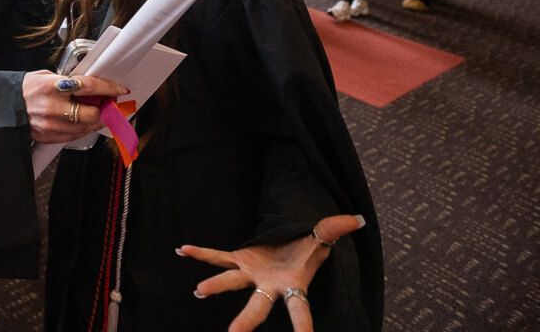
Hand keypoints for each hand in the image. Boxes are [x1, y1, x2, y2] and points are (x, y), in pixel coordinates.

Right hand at [21, 70, 127, 143]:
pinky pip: (76, 136)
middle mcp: (54, 107)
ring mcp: (53, 125)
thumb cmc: (24, 90)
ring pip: (87, 127)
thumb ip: (68, 82)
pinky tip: (81, 121)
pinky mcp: (51, 137)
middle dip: (105, 109)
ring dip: (96, 120)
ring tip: (95, 111)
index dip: (108, 88)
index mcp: (53, 86)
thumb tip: (89, 88)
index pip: (89, 87)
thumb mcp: (46, 76)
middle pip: (93, 113)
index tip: (119, 90)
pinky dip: (84, 128)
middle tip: (109, 103)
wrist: (5, 108)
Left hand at [178, 214, 365, 331]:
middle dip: (245, 321)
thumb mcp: (323, 239)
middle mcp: (269, 286)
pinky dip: (201, 253)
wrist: (292, 242)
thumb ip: (335, 230)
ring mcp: (252, 275)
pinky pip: (218, 257)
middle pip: (257, 307)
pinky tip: (182, 249)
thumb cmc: (308, 249)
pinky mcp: (240, 261)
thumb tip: (356, 219)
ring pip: (232, 282)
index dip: (302, 327)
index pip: (300, 310)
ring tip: (199, 290)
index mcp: (293, 285)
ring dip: (216, 286)